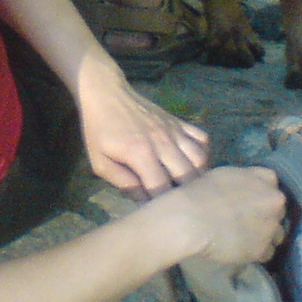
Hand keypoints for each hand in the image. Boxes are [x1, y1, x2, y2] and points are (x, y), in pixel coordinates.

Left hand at [75, 52, 208, 198]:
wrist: (106, 93)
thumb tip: (144, 202)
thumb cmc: (99, 130)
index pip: (162, 189)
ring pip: (200, 159)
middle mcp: (163, 142)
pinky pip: (202, 138)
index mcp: (141, 154)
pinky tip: (189, 160)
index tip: (153, 208)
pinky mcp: (178, 121)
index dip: (159, 204)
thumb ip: (123, 183)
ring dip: (196, 175)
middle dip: (182, 193)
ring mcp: (173, 130)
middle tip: (171, 199)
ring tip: (184, 183)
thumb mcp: (100, 162)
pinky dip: (202, 152)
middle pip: (188, 176)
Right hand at [163, 167, 286, 267]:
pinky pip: (267, 252)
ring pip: (277, 233)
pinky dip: (257, 252)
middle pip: (278, 209)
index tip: (250, 198)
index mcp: (266, 179)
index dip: (261, 192)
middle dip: (267, 214)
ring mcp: (271, 227)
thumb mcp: (227, 174)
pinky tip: (242, 248)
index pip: (273, 183)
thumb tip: (248, 189)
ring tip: (246, 237)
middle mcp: (275, 202)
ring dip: (266, 235)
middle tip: (247, 219)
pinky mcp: (263, 250)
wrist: (192, 219)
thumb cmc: (202, 192)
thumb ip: (245, 180)